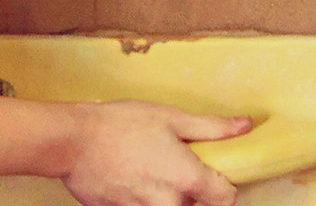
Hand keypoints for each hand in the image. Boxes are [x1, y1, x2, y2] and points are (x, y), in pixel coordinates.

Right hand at [60, 100, 254, 205]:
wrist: (72, 142)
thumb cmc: (120, 125)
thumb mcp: (170, 118)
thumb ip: (211, 127)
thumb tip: (244, 126)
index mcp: (186, 178)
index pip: (226, 200)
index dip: (223, 187)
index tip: (213, 175)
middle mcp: (168, 203)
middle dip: (188, 191)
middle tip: (170, 165)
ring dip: (163, 197)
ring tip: (146, 171)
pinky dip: (139, 200)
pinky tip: (128, 178)